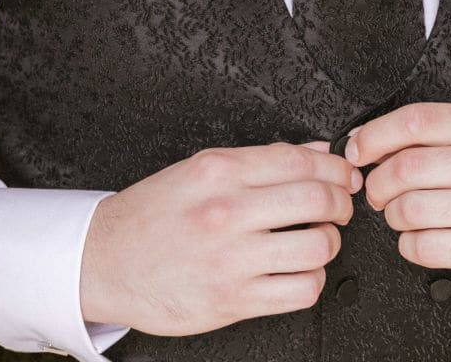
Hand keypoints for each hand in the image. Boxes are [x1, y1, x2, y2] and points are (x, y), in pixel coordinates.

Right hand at [79, 142, 362, 335]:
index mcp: (220, 171)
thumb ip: (259, 160)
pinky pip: (300, 291)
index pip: (300, 160)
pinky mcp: (232, 300)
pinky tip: (301, 270)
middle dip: (341, 202)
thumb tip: (314, 150)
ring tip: (320, 239)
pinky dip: (313, 279)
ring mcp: (232, 259)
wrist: (106, 260)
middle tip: (341, 205)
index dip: (335, 166)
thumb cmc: (152, 213)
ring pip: (316, 247)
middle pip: (316, 200)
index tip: (345, 173)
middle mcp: (228, 211)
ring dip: (330, 242)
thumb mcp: (199, 169)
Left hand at [348, 103, 450, 306]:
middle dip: (377, 182)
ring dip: (392, 216)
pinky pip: (427, 247)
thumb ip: (439, 136)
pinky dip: (409, 245)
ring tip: (400, 215)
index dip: (375, 135)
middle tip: (375, 191)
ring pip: (412, 209)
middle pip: (408, 167)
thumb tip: (366, 139)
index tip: (356, 149)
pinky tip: (418, 240)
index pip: (417, 120)